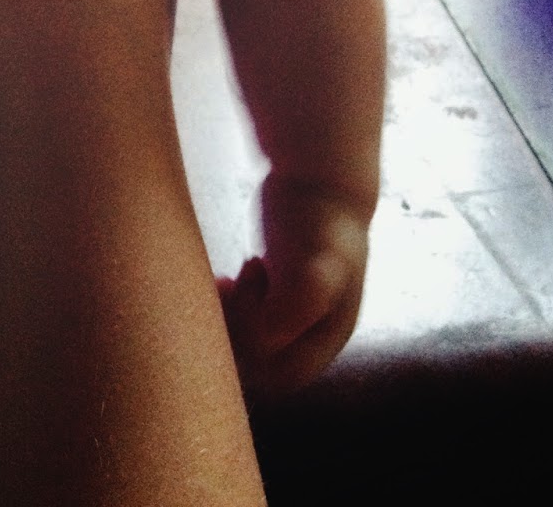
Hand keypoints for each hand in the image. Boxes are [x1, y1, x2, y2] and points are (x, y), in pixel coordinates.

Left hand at [221, 172, 371, 395]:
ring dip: (228, 319)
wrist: (317, 177)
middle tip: (233, 288)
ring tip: (232, 280)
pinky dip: (224, 306)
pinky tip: (222, 280)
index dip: (255, 353)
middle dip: (236, 333)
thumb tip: (265, 341)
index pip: (284, 375)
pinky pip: (239, 320)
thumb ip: (297, 307)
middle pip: (260, 364)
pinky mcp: (269, 293)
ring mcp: (289, 313)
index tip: (243, 303)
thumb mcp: (317, 263)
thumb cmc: (319, 221)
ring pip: (245, 343)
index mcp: (329, 335)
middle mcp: (310, 332)